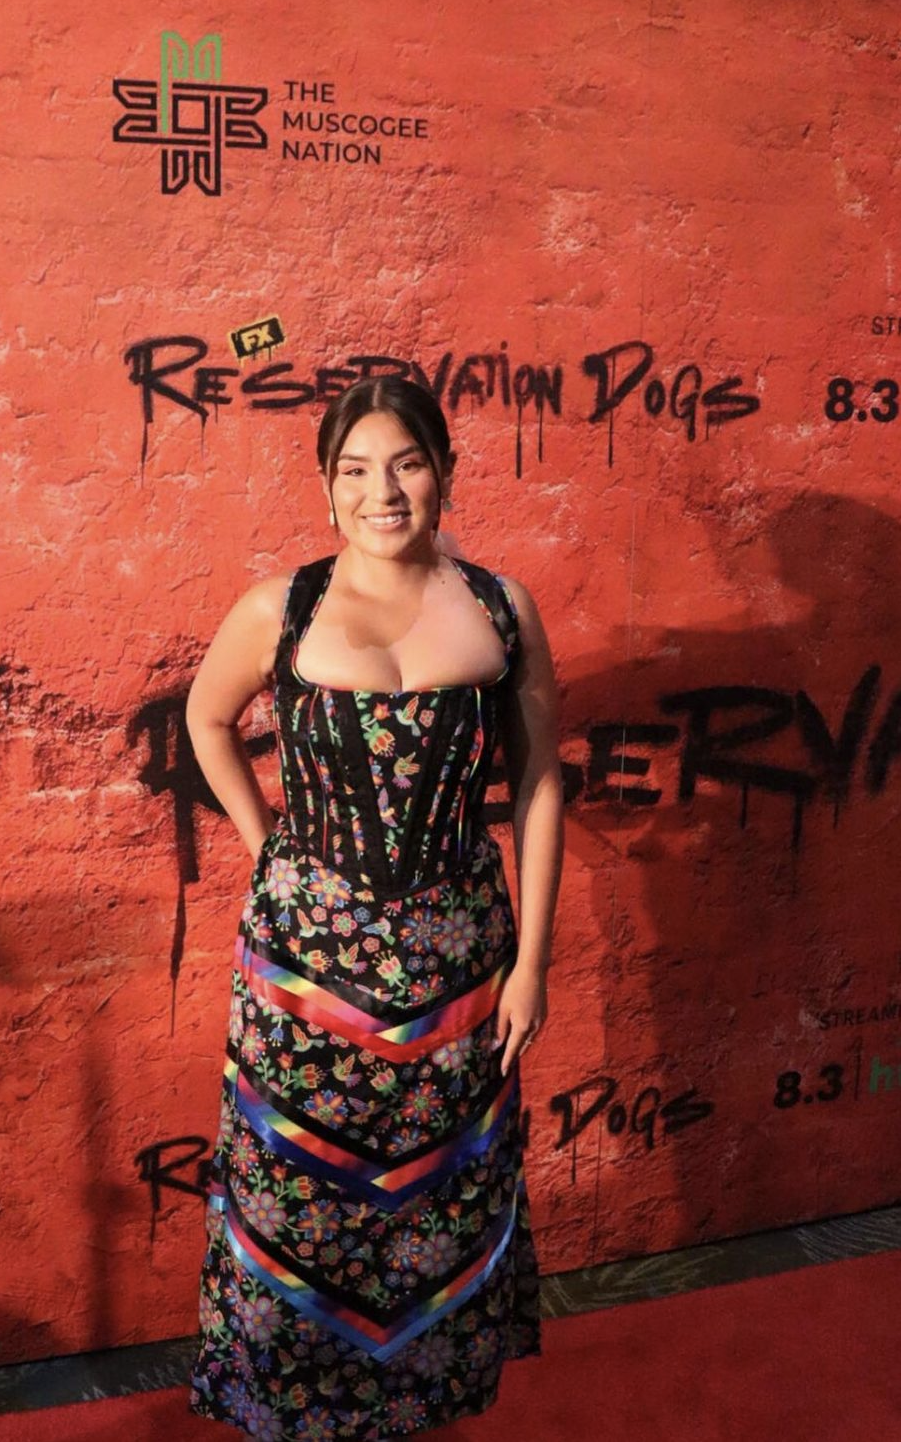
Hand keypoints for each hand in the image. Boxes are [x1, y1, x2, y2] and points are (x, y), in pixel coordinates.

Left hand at [493, 960, 547, 1076]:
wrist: (533, 972)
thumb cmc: (514, 988)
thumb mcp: (503, 1008)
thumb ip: (500, 1027)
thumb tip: (498, 1044)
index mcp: (522, 1027)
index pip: (513, 1049)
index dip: (507, 1061)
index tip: (503, 1072)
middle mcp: (534, 1027)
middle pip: (524, 1046)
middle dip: (515, 1055)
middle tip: (507, 1062)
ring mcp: (541, 1020)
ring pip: (531, 1039)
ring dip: (522, 1045)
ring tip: (514, 1050)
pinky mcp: (544, 1013)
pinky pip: (535, 1030)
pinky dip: (528, 1035)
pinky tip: (523, 1033)